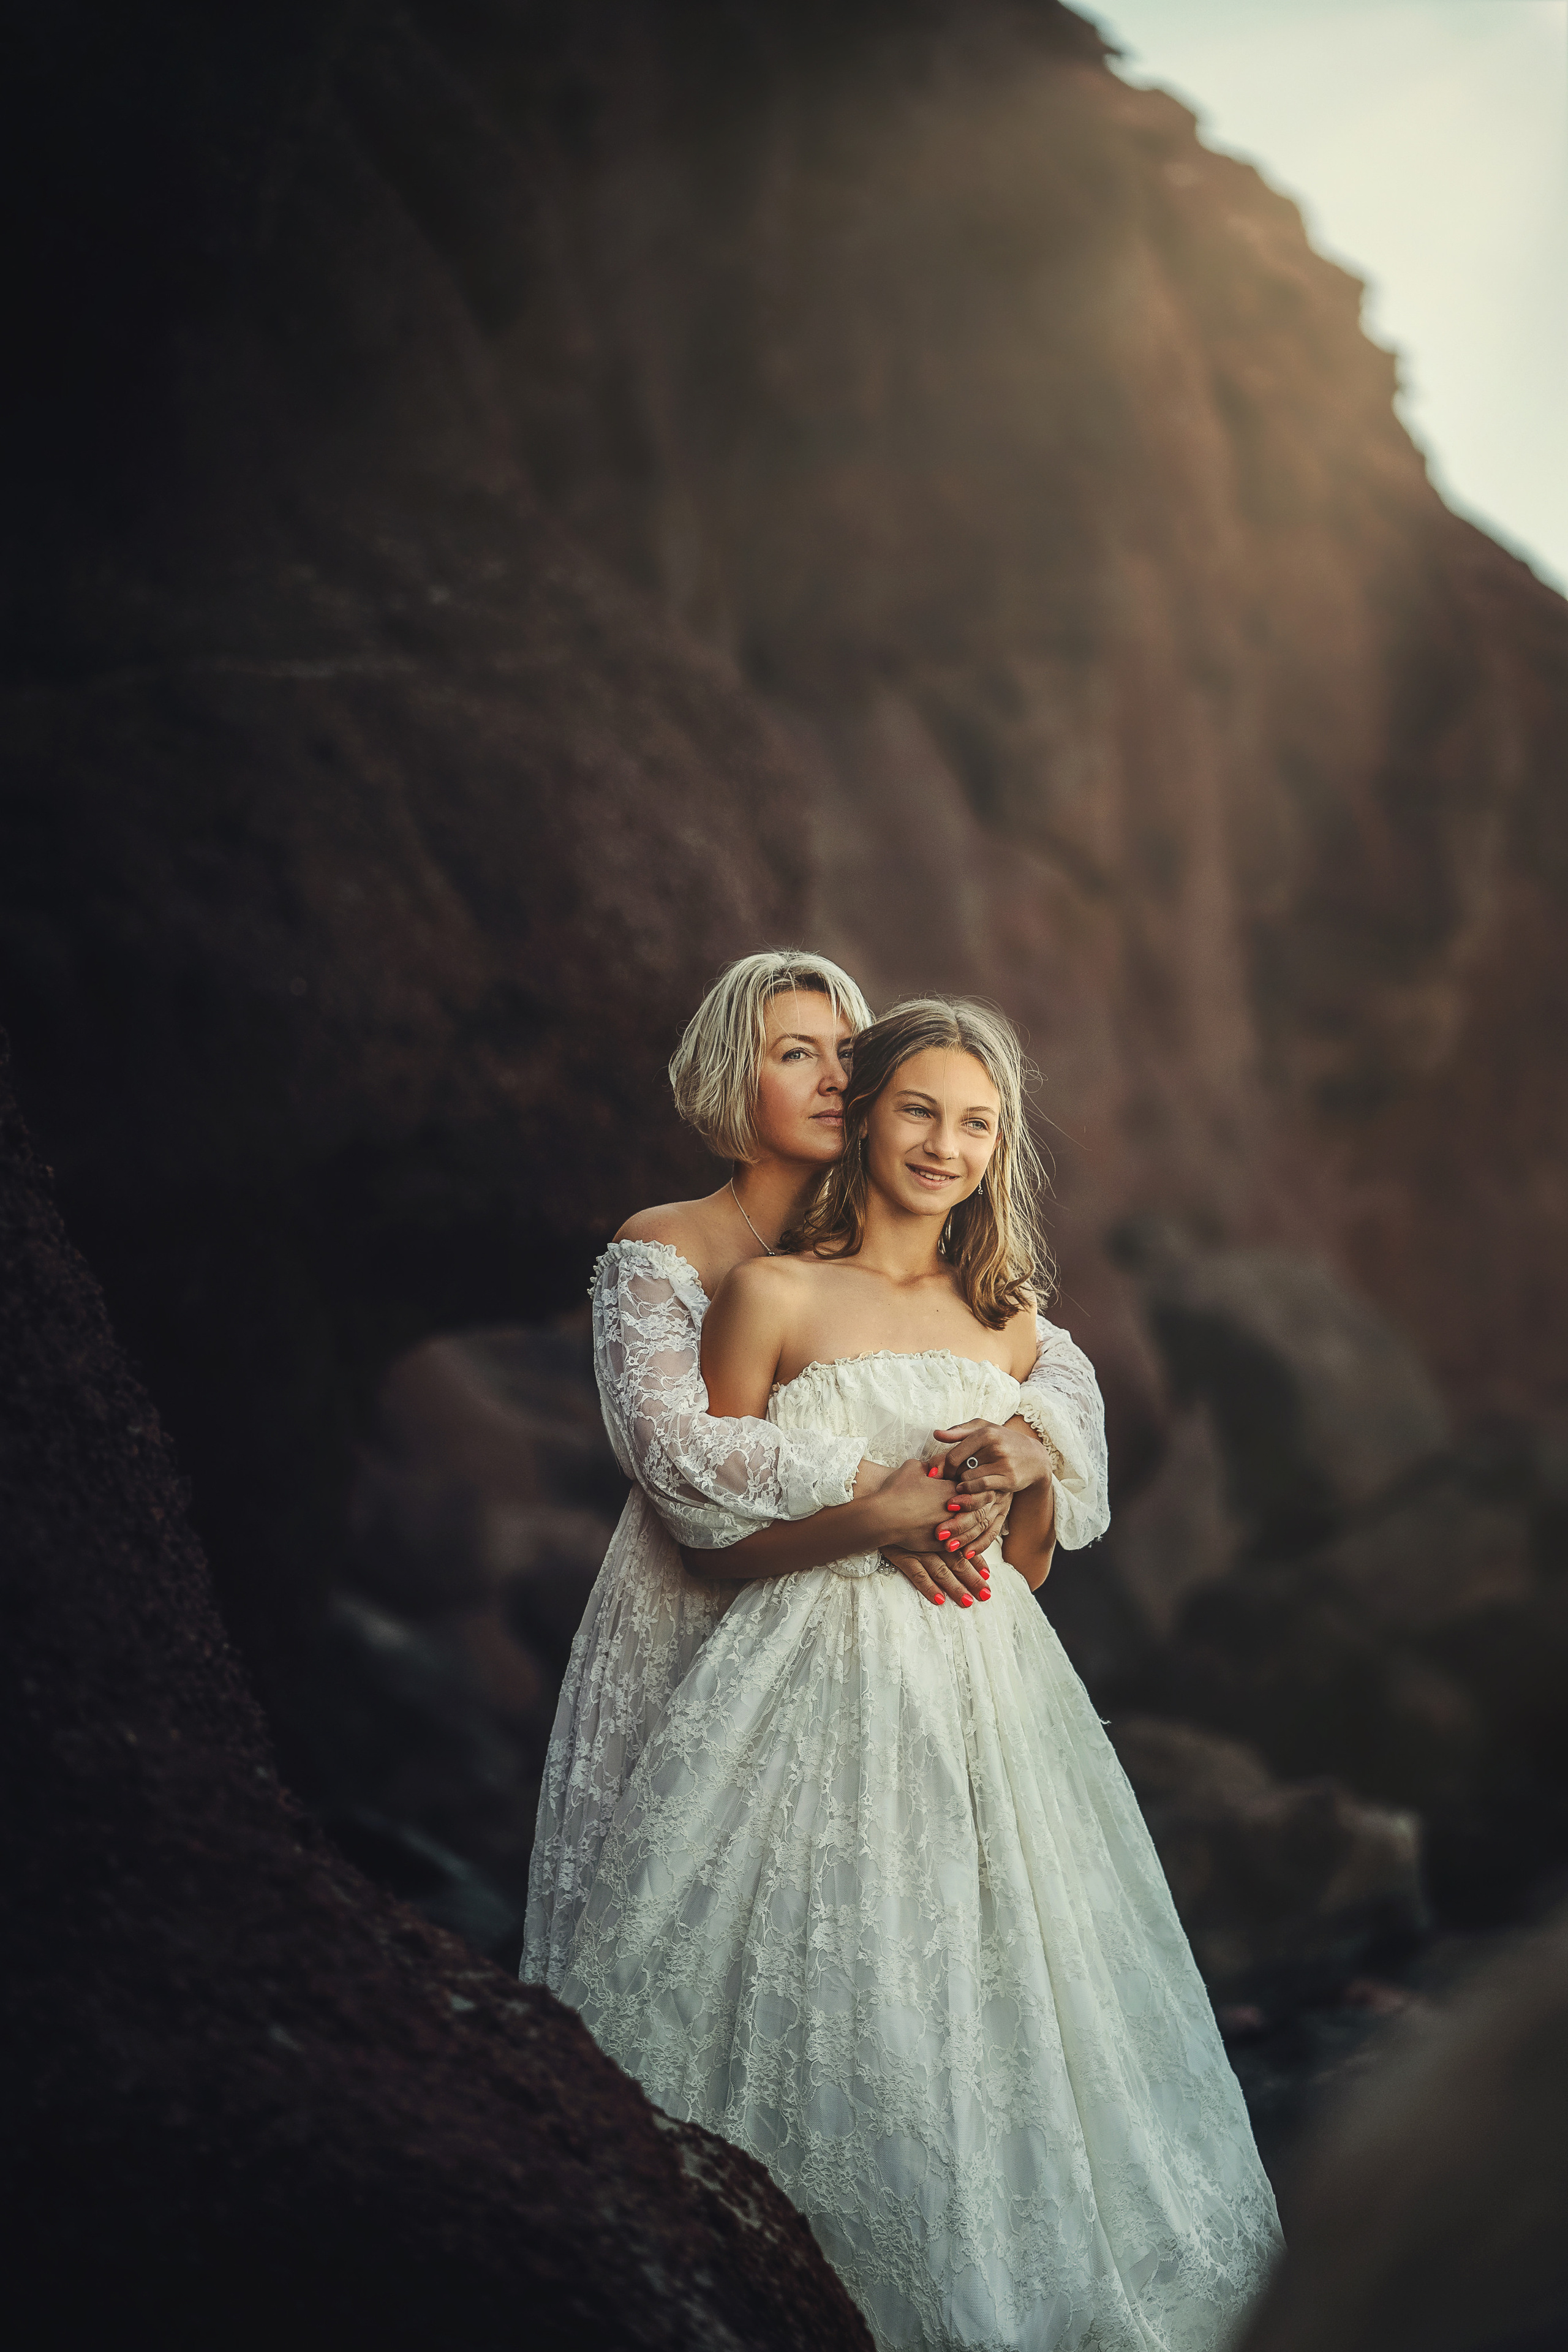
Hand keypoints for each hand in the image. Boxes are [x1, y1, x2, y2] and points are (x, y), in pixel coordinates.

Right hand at [881, 1481, 1008, 1610]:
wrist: (875, 1499)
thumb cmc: (895, 1484)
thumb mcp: (916, 1469)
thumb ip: (930, 1470)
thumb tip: (936, 1467)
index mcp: (949, 1509)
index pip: (970, 1532)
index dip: (978, 1550)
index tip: (986, 1568)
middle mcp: (941, 1530)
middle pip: (961, 1557)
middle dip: (974, 1578)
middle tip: (987, 1594)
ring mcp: (924, 1545)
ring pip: (944, 1570)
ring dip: (958, 1587)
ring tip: (969, 1603)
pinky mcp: (907, 1554)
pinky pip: (919, 1574)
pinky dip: (929, 1587)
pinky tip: (938, 1601)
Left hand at [934, 1418, 1055, 1499]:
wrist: (1035, 1457)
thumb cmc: (1004, 1440)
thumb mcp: (983, 1429)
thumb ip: (959, 1431)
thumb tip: (937, 1434)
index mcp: (985, 1433)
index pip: (954, 1455)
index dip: (945, 1468)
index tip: (945, 1472)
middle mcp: (995, 1447)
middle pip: (960, 1469)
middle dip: (954, 1476)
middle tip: (954, 1479)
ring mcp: (1003, 1464)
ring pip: (969, 1480)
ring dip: (963, 1484)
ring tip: (964, 1482)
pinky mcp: (1009, 1480)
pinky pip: (982, 1488)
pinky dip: (972, 1490)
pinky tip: (970, 1488)